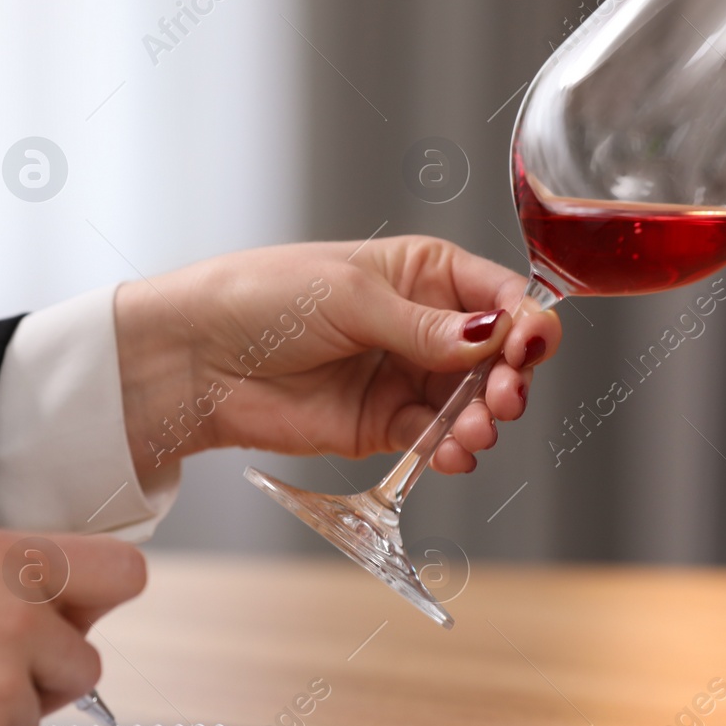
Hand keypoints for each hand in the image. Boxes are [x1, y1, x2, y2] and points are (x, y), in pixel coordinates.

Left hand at [116, 236, 560, 478]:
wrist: (197, 358)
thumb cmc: (260, 298)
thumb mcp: (349, 296)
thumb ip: (423, 326)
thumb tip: (491, 336)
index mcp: (421, 272)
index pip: (498, 293)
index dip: (525, 320)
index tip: (529, 345)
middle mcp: (421, 324)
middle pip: (497, 354)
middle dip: (509, 376)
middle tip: (502, 394)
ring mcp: (403, 376)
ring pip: (470, 401)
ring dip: (484, 417)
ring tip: (474, 429)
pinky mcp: (381, 424)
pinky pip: (433, 438)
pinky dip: (452, 449)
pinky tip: (454, 453)